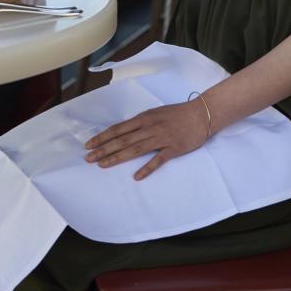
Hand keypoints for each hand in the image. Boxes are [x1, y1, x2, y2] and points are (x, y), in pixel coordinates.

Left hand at [85, 98, 210, 179]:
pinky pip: (158, 160)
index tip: (89, 145)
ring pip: (135, 149)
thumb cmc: (177, 113)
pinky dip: (147, 168)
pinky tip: (136, 177)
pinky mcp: (174, 148)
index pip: (118, 128)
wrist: (202, 114)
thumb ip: (141, 123)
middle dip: (104, 149)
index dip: (102, 137)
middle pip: (123, 140)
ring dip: (117, 157)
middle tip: (89, 158)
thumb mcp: (155, 113)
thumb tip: (123, 132)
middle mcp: (150, 127)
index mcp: (144, 118)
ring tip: (102, 165)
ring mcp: (161, 138)